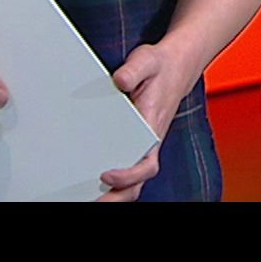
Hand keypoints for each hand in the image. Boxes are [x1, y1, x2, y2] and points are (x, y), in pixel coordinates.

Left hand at [97, 39, 199, 201]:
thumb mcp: (148, 59)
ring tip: (85, 198)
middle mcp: (149, 142)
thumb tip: (119, 81)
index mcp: (153, 128)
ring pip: (129, 182)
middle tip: (90, 201)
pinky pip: (123, 168)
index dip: (128, 176)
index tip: (105, 174)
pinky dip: (110, 182)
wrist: (175, 66)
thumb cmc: (160, 66)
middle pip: (136, 183)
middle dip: (116, 198)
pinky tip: (88, 183)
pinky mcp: (133, 142)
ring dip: (112, 194)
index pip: (146, 165)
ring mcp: (141, 145)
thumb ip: (134, 70)